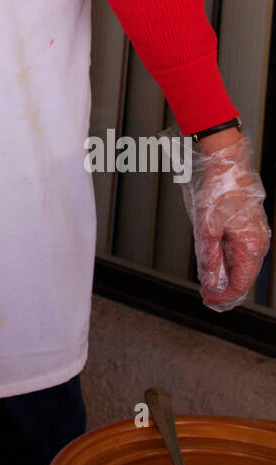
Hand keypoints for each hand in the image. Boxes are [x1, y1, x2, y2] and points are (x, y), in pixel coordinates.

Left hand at [182, 132, 270, 311]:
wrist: (228, 164)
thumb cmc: (219, 190)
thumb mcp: (207, 227)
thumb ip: (209, 256)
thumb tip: (209, 280)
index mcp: (250, 246)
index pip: (240, 284)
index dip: (223, 296)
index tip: (207, 299)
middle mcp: (257, 244)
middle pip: (244, 278)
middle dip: (225, 290)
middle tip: (207, 296)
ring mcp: (255, 236)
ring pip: (243, 266)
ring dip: (227, 277)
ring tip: (208, 282)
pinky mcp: (250, 229)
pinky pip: (241, 253)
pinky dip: (229, 262)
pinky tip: (216, 264)